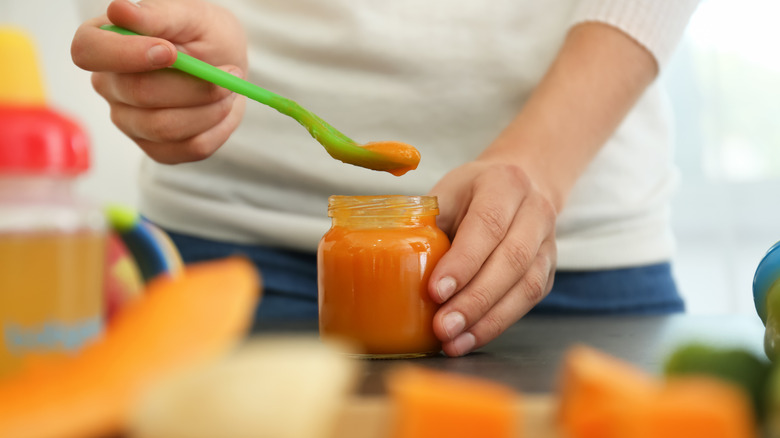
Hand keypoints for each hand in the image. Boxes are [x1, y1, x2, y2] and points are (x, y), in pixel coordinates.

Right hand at [71, 0, 246, 163]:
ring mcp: (130, 121)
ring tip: (229, 88)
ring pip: (166, 128)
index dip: (126, 54)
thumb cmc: (203, 34)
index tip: (169, 51)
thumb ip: (158, 15)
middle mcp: (110, 85)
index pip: (88, 51)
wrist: (226, 64)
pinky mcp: (158, 148)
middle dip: (193, 85)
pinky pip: (190, 148)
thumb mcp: (190, 15)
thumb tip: (119, 10)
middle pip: (139, 94)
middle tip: (230, 72)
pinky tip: (223, 108)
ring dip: (211, 108)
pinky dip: (218, 128)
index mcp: (105, 42)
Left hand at [428, 159, 556, 356]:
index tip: (435, 291)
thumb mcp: (447, 192)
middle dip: (474, 300)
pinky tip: (471, 338)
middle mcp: (534, 211)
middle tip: (443, 326)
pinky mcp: (548, 270)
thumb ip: (428, 223)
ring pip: (525, 286)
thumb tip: (394, 261)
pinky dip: (498, 323)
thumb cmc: (473, 192)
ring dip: (488, 320)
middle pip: (511, 260)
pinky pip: (528, 301)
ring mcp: (547, 243)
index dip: (463, 261)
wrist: (522, 183)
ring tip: (454, 342)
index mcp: (503, 185)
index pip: (487, 225)